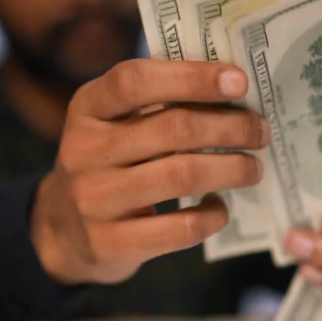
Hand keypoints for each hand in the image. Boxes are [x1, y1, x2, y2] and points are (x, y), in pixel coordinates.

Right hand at [30, 59, 269, 284]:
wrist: (62, 230)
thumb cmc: (108, 162)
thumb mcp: (113, 123)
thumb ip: (157, 101)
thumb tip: (233, 86)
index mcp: (87, 108)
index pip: (135, 80)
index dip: (192, 77)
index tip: (239, 81)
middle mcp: (85, 150)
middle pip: (173, 129)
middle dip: (230, 127)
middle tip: (259, 130)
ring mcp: (95, 200)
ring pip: (182, 176)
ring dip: (231, 169)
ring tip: (253, 168)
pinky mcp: (112, 243)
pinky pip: (180, 228)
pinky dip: (213, 215)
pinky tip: (220, 206)